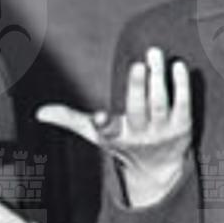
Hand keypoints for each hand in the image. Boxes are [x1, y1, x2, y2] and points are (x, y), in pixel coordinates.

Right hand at [37, 47, 192, 206]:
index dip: (101, 123)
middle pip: (138, 110)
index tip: (99, 117)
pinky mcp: (183, 127)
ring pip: (160, 104)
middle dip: (137, 88)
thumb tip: (40, 113)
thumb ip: (70, 119)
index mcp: (116, 134)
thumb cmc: (123, 143)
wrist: (159, 169)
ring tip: (155, 53)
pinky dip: (181, 86)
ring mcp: (163, 131)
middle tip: (138, 64)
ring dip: (159, 79)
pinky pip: (183, 104)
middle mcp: (140, 133)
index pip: (106, 129)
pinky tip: (178, 66)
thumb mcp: (96, 134)